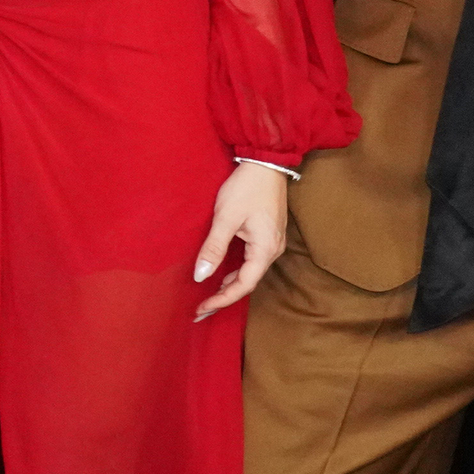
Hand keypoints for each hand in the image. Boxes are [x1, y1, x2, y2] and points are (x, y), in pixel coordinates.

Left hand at [190, 158, 291, 319]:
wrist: (266, 163)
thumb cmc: (246, 188)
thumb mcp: (226, 218)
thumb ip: (213, 248)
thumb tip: (200, 276)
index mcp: (265, 250)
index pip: (242, 285)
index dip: (221, 300)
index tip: (200, 310)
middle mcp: (273, 251)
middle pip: (248, 282)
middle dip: (224, 297)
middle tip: (200, 310)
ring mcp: (272, 243)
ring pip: (250, 273)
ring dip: (230, 286)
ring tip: (208, 297)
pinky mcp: (267, 235)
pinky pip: (251, 262)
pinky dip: (236, 272)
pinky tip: (222, 275)